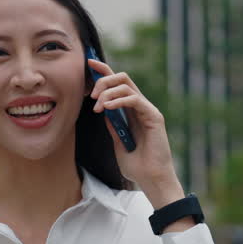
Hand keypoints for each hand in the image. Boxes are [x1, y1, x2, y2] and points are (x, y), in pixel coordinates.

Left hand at [87, 57, 177, 189]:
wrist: (151, 180)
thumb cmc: (137, 166)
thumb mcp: (117, 143)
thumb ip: (112, 126)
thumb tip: (102, 110)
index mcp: (131, 112)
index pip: (118, 84)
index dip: (103, 71)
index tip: (88, 63)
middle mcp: (140, 107)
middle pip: (122, 78)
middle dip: (103, 80)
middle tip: (91, 95)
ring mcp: (147, 110)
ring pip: (126, 85)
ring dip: (107, 92)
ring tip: (97, 106)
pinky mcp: (154, 116)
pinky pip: (134, 99)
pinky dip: (118, 100)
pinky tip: (107, 108)